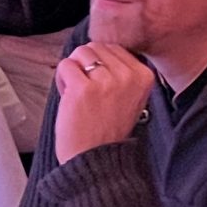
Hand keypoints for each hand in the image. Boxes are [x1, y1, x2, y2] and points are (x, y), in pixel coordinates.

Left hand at [52, 42, 155, 161]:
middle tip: (88, 91)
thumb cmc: (107, 130)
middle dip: (87, 65)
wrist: (95, 160)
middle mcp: (128, 76)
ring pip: (80, 53)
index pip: (115, 47)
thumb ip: (122, 71)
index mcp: (144, 76)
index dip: (102, 64)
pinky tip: (69, 97)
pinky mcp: (83, 89)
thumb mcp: (130, 96)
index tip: (102, 86)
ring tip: (79, 94)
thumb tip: (99, 47)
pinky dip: (62, 80)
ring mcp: (106, 82)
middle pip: (97, 46)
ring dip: (74, 71)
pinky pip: (65, 65)